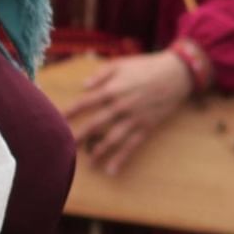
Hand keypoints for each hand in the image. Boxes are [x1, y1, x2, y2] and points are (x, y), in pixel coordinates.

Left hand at [59, 52, 194, 176]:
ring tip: (89, 164)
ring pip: (112, 139)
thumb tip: (84, 86)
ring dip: (99, 152)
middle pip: (95, 124)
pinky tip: (112, 171)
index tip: (57, 120)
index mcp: (113, 89)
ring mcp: (134, 118)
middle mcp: (121, 106)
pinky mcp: (146, 126)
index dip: (70, 112)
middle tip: (65, 148)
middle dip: (79, 136)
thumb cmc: (146, 66)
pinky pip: (132, 145)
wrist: (176, 74)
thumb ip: (101, 74)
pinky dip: (122, 159)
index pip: (85, 103)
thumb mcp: (121, 63)